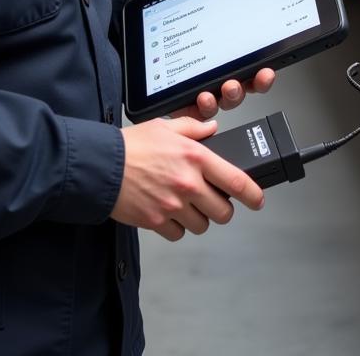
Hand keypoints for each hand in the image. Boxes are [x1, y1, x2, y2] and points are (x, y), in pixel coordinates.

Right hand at [112, 116, 263, 240]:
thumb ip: (193, 127)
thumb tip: (211, 129)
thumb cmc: (131, 145)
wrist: (101, 166)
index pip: (235, 180)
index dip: (252, 193)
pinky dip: (176, 227)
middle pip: (223, 211)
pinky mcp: (157, 221)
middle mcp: (188, 183)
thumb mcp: (165, 126)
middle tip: (212, 201)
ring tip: (185, 204)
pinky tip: (168, 212)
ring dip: (198, 218)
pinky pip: (178, 234)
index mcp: (196, 157)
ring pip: (202, 225)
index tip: (258, 199)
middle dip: (221, 208)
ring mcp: (173, 205)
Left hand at [141, 0, 357, 119]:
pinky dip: (207, 106)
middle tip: (265, 72)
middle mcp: (231, 51)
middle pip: (262, 73)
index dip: (313, 14)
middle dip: (267, 78)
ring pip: (236, 93)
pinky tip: (204, 96)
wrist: (133, 3)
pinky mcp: (186, 87)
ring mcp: (211, 71)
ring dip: (238, 93)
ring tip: (229, 86)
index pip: (281, 28)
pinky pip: (203, 105)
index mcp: (241, 24)